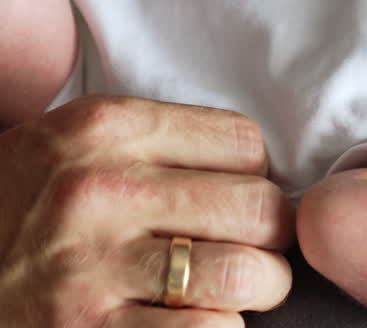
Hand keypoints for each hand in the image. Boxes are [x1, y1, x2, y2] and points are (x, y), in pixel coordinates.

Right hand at [0, 95, 293, 325]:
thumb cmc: (25, 206)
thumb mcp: (78, 146)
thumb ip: (163, 146)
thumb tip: (268, 173)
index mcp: (105, 129)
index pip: (246, 144)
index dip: (254, 177)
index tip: (232, 199)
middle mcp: (100, 191)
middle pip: (260, 208)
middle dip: (269, 237)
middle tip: (250, 250)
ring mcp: (91, 267)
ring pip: (248, 274)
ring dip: (256, 290)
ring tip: (233, 291)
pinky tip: (194, 321)